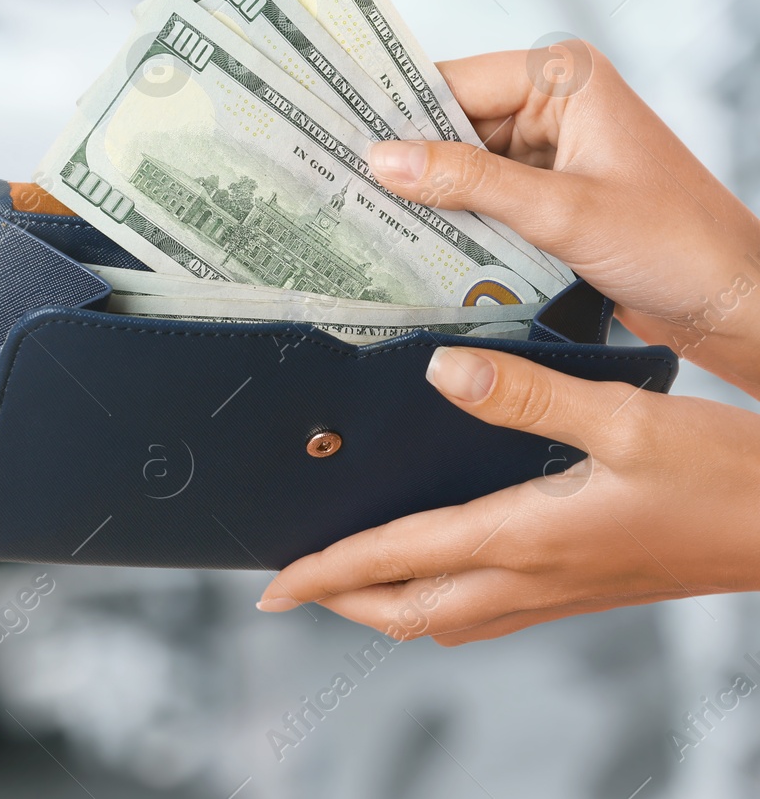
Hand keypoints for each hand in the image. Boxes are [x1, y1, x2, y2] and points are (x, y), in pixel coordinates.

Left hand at [256, 345, 759, 643]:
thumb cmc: (726, 479)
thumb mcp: (626, 419)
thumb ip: (528, 395)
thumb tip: (442, 373)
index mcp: (527, 538)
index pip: (398, 561)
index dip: (328, 573)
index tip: (275, 584)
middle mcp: (534, 577)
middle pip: (409, 611)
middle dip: (344, 601)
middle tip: (297, 585)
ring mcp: (562, 592)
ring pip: (448, 618)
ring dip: (391, 603)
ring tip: (354, 578)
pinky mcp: (589, 588)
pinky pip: (492, 611)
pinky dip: (445, 599)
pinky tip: (449, 568)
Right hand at [366, 43, 759, 396]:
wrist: (734, 304)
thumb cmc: (678, 245)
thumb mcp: (562, 212)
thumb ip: (469, 183)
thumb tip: (383, 159)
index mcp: (565, 77)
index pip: (454, 82)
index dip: (395, 112)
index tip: (335, 136)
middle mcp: (555, 104)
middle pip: (450, 124)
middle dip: (405, 160)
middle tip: (338, 184)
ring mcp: (550, 151)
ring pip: (459, 166)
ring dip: (426, 197)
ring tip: (361, 217)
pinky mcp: (547, 195)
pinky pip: (480, 199)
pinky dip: (452, 223)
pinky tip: (411, 242)